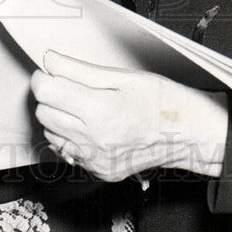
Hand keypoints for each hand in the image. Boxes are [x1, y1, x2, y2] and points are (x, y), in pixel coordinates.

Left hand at [30, 51, 228, 182]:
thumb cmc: (161, 101)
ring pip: (51, 134)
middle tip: (69, 85)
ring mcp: (95, 160)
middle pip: (44, 113)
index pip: (46, 92)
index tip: (51, 70)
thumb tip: (50, 60)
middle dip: (51, 96)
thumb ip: (80, 70)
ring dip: (58, 117)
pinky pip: (68, 151)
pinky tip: (91, 126)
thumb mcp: (123, 76)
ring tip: (83, 106)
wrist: (187, 134)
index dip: (43, 76)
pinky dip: (71, 137)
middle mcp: (93, 141)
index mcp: (100, 112)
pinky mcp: (98, 171)